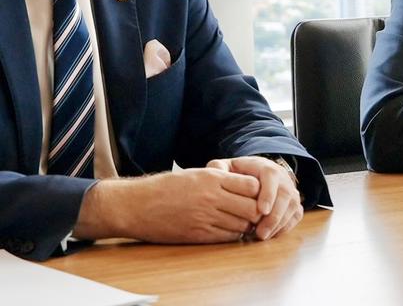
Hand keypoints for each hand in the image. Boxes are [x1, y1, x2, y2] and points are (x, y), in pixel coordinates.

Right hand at [74, 167, 261, 243]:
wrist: (136, 206)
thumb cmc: (165, 187)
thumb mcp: (196, 173)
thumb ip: (221, 178)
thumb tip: (248, 184)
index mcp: (212, 178)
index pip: (252, 185)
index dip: (258, 191)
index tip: (257, 194)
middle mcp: (212, 197)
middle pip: (252, 207)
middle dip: (257, 210)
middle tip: (256, 211)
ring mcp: (205, 217)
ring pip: (242, 224)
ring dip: (246, 224)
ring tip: (243, 221)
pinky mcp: (198, 235)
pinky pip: (227, 237)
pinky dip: (233, 234)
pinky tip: (229, 230)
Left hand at [208, 156, 302, 240]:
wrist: (254, 175)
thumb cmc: (237, 174)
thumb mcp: (226, 167)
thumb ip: (218, 167)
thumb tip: (216, 173)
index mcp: (265, 166)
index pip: (271, 176)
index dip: (268, 193)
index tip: (260, 211)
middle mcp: (282, 177)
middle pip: (286, 194)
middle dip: (275, 216)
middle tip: (260, 233)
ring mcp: (290, 189)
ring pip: (293, 206)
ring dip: (280, 223)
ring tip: (262, 236)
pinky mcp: (293, 202)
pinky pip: (296, 215)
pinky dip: (286, 226)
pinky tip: (271, 235)